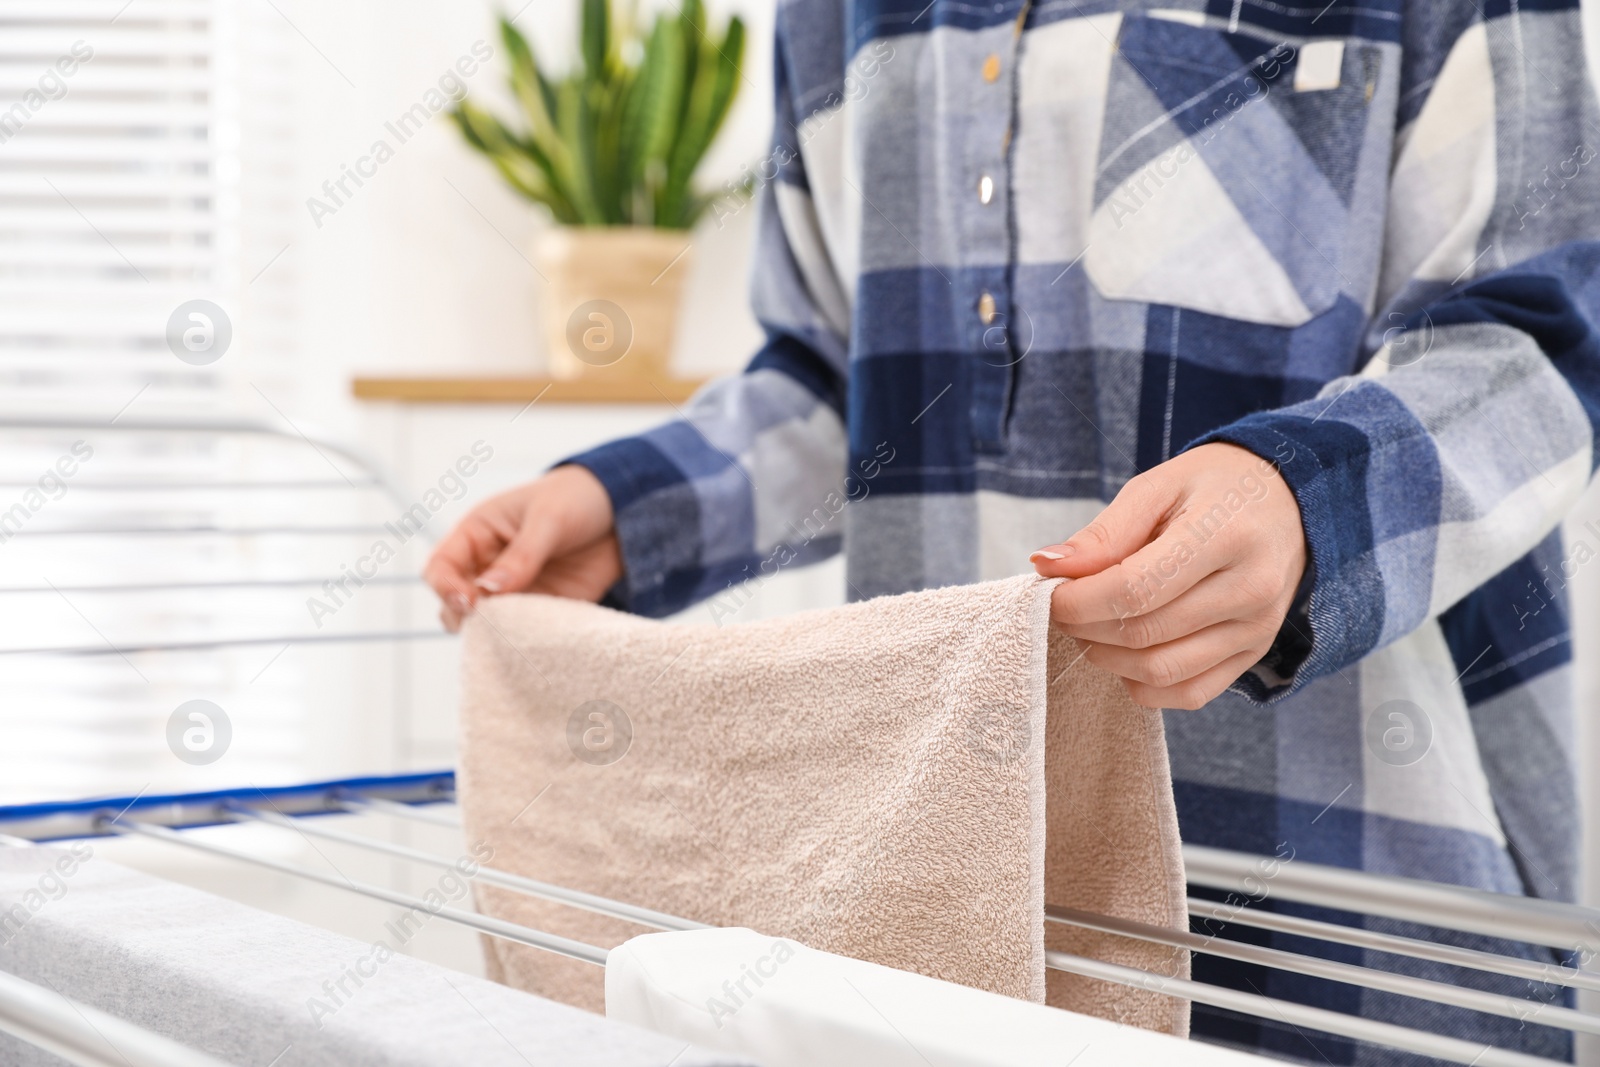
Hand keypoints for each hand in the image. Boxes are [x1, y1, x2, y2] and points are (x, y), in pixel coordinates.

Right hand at [424, 464, 620, 631]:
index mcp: (477, 534)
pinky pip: (523, 632)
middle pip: (454, 604)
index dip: (445, 587)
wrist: (623, 513)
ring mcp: (513, 591)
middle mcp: (487, 566)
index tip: (470, 602)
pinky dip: (525, 639)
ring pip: (486, 624)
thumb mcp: (549, 517)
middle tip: (490, 623)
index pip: (440, 567)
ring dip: (494, 633)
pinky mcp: (541, 608)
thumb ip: (522, 554)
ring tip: (515, 634)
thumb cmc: (576, 499)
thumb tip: (490, 588)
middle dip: (464, 618)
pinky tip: (538, 639)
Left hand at [1030, 443, 1306, 709]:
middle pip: (1143, 633)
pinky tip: (1126, 652)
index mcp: (1227, 535)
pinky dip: (1142, 683)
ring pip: (1160, 671)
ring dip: (1107, 657)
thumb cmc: (1214, 488)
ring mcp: (1256, 629)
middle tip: (1065, 606)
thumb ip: (1104, 532)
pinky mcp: (1253, 654)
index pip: (1134, 589)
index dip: (1078, 600)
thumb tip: (1047, 567)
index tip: (1051, 592)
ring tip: (1091, 626)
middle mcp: (1250, 589)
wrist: (1289, 502)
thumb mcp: (1158, 487)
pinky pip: (1188, 692)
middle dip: (1085, 627)